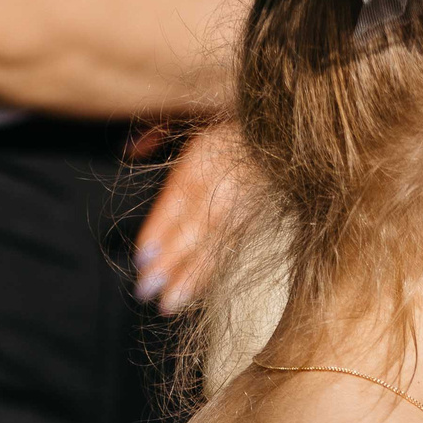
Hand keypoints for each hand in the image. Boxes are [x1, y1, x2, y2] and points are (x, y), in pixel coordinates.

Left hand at [134, 124, 248, 312]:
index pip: (177, 202)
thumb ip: (159, 133)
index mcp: (205, 160)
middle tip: (144, 290)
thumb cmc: (234, 125)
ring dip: (189, 279)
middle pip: (193, 230)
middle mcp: (224, 188)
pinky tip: (193, 293)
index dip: (159, 231)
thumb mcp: (192, 117)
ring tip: (168, 304)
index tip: (141, 258)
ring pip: (214, 248)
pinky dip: (210, 274)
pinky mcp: (254, 222)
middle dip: (168, 264)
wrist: (290, 136)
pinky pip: (229, 251)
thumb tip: (131, 149)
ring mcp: (242, 209)